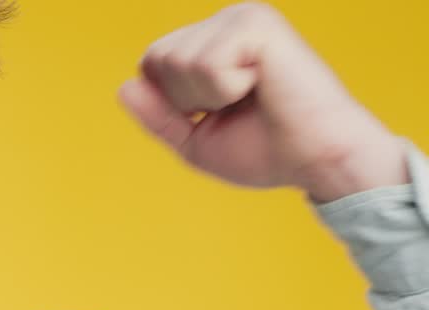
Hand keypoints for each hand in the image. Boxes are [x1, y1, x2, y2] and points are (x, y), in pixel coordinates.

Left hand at [118, 2, 407, 202]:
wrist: (316, 160)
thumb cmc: (266, 150)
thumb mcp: (194, 140)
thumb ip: (157, 116)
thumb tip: (124, 87)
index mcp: (213, 42)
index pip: (151, 63)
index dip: (173, 102)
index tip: (219, 113)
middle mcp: (226, 21)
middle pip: (156, 59)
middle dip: (186, 99)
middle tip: (237, 107)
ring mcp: (242, 17)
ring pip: (176, 61)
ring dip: (209, 96)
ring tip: (251, 96)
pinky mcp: (257, 23)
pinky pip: (205, 64)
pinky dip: (226, 90)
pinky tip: (262, 86)